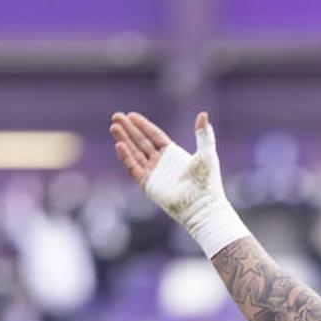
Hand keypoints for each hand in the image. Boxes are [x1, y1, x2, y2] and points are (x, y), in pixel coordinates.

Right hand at [110, 111, 247, 256]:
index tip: (130, 115)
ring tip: (113, 127)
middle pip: (141, 142)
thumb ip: (204, 134)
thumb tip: (203, 114)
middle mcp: (161, 163)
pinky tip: (119, 145)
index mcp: (174, 154)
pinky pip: (134, 169)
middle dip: (129, 130)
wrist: (202, 206)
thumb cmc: (207, 182)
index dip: (143, 125)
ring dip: (124, 140)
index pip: (154, 136)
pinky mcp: (148, 185)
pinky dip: (126, 157)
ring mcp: (154, 174)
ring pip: (135, 153)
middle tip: (116, 117)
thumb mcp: (206, 154)